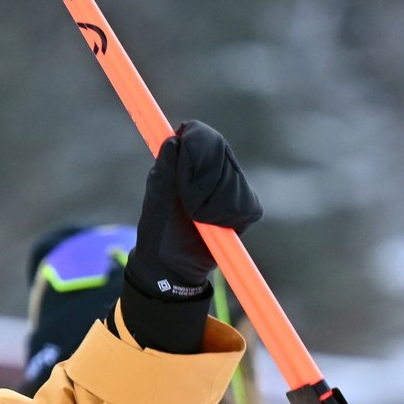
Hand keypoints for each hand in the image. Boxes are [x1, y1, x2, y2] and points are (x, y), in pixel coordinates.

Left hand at [124, 121, 262, 299]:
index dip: (198, 144)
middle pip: (221, 154)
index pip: (202, 137)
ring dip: (214, 202)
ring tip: (198, 218)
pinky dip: (229, 217)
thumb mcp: (156, 201)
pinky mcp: (242, 210)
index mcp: (185, 163)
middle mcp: (209, 171)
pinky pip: (247, 205)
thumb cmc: (158, 231)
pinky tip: (215, 226)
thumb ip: (164, 171)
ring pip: (235, 180)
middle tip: (189, 204)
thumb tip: (172, 140)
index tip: (186, 159)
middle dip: (204, 179)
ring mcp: (228, 188)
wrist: (170, 266)